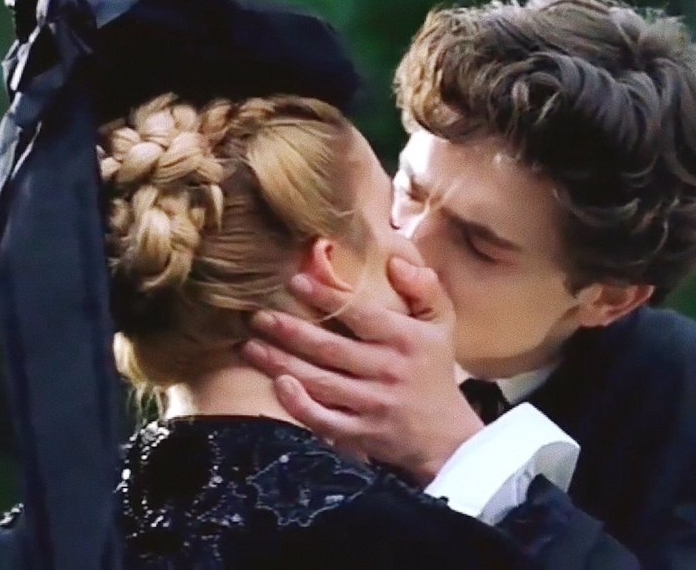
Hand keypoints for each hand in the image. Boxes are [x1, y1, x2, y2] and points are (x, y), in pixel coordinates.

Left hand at [241, 257, 483, 484]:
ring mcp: (373, 404)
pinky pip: (324, 420)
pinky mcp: (362, 433)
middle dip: (289, 331)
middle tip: (257, 316)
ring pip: (319, 382)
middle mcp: (388, 370)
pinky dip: (299, 405)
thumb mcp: (441, 323)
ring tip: (250, 345)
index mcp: (406, 339)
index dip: (326, 297)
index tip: (295, 280)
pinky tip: (277, 384)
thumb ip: (424, 287)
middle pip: (330, 348)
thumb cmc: (433, 368)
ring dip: (280, 362)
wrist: (445, 435)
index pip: (361, 314)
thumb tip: (395, 261)